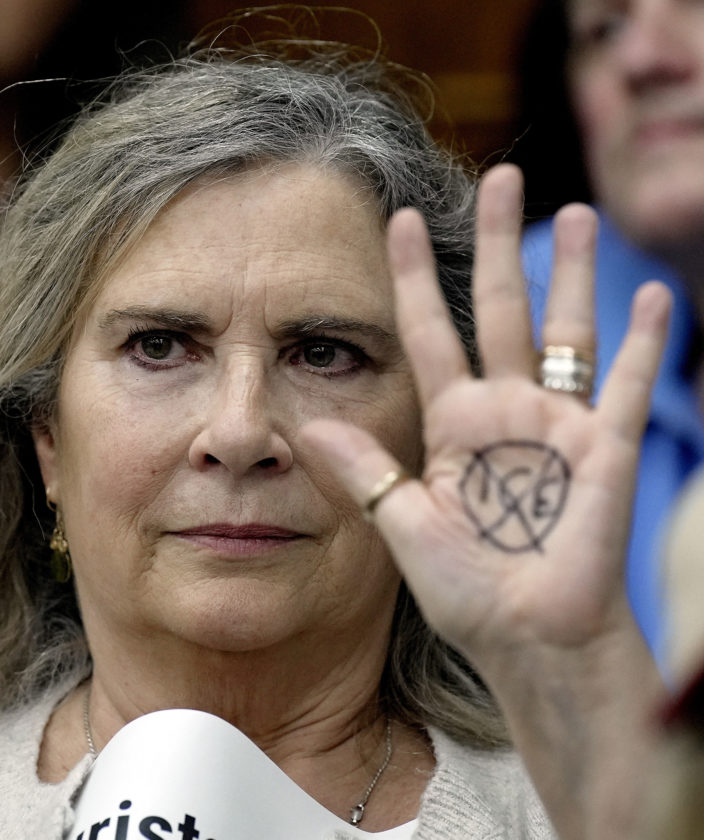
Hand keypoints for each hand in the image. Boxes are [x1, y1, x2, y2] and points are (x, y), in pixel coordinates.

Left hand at [305, 164, 668, 660]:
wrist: (529, 640)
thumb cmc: (468, 590)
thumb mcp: (402, 525)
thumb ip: (363, 472)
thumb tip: (304, 425)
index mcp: (452, 424)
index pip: (429, 331)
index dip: (413, 277)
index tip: (397, 219)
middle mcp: (505, 411)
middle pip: (499, 309)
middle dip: (499, 244)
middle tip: (502, 176)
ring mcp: (560, 425)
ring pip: (564, 331)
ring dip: (569, 273)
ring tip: (571, 212)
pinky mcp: (608, 450)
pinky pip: (626, 386)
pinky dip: (642, 342)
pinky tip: (650, 293)